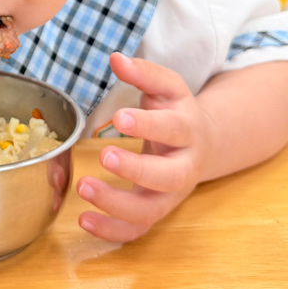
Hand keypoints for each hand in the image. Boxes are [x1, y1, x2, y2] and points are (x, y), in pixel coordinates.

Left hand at [77, 53, 213, 242]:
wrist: (204, 144)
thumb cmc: (176, 112)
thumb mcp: (166, 88)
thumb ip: (144, 73)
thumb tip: (116, 58)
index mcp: (188, 130)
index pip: (172, 129)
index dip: (148, 125)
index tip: (119, 117)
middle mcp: (184, 166)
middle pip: (168, 176)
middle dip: (137, 169)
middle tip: (104, 156)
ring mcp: (171, 195)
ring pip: (151, 210)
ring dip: (117, 205)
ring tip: (83, 187)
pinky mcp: (156, 212)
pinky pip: (138, 230)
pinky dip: (112, 231)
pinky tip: (83, 220)